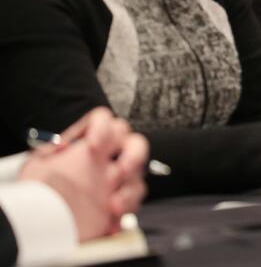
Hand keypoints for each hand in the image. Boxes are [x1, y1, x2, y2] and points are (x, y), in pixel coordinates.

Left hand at [19, 107, 147, 241]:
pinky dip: (125, 212)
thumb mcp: (37, 165)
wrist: (41, 226)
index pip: (103, 120)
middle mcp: (105, 160)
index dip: (103, 128)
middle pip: (135, 143)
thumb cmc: (37, 194)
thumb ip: (52, 149)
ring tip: (113, 206)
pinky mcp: (119, 204)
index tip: (93, 145)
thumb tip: (64, 144)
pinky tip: (110, 221)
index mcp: (86, 144)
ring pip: (137, 177)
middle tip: (121, 170)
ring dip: (128, 190)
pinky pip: (133, 203)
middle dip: (133, 155)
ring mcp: (114, 182)